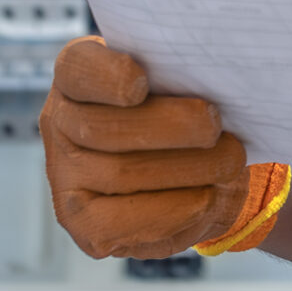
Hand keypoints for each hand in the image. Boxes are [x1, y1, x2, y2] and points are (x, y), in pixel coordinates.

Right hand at [42, 37, 248, 257]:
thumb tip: (213, 86)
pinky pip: (121, 222)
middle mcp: (61, 120)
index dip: (106, 76)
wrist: (186, 163)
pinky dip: (173, 211)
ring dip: (186, 169)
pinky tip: (207, 198)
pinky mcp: (81, 221)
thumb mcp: (181, 79)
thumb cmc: (182, 104)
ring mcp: (64, 174)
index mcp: (78, 73)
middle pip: (104, 127)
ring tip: (230, 160)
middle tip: (214, 124)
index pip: (79, 68)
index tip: (141, 82)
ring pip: (120, 174)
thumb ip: (182, 76)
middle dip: (169, 127)